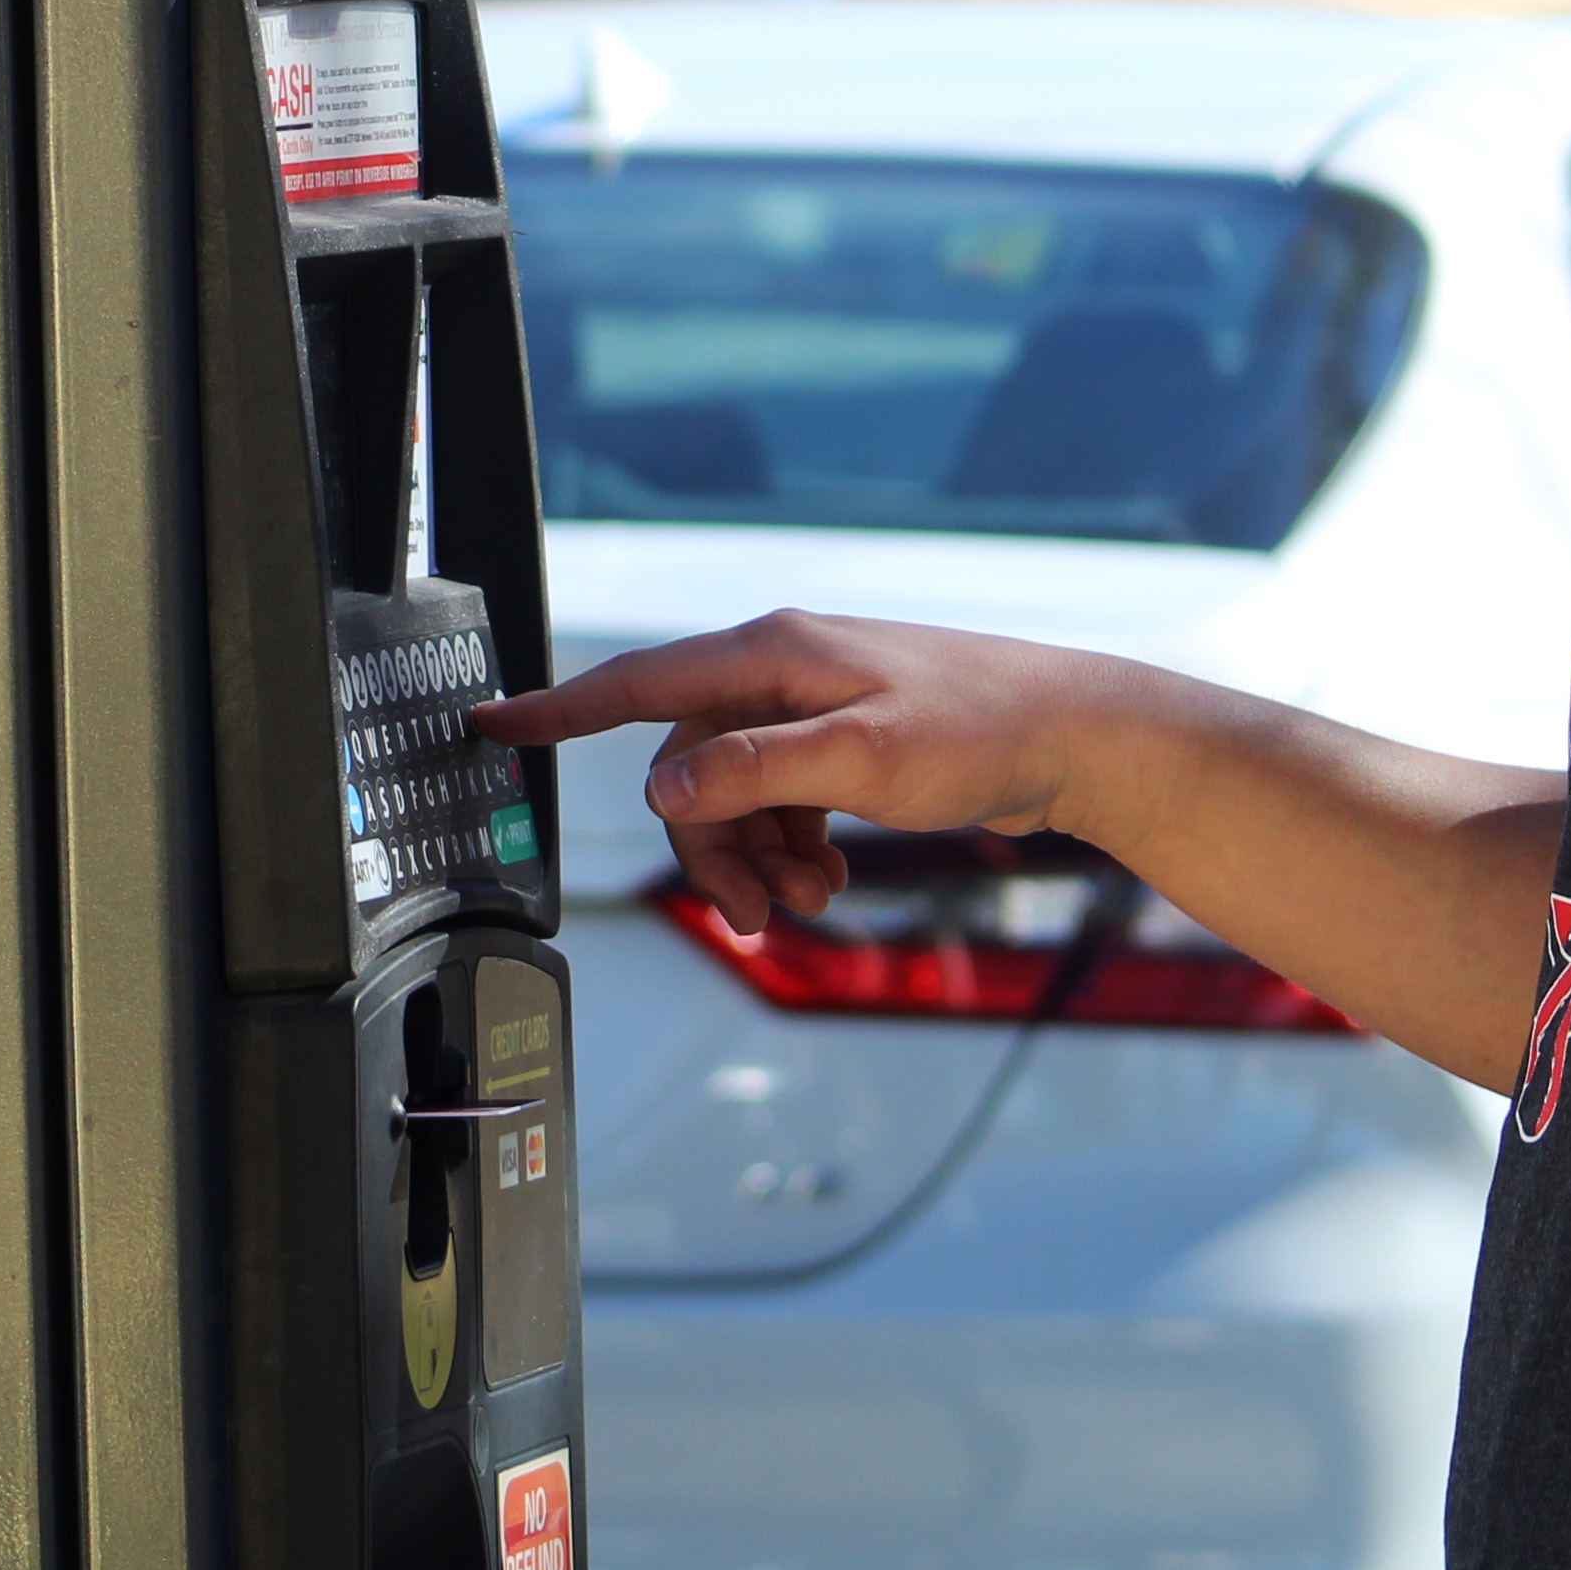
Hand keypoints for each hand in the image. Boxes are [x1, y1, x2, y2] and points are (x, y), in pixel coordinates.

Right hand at [470, 613, 1142, 936]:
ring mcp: (815, 704)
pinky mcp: (847, 738)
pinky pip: (784, 799)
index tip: (493, 724)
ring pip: (738, 793)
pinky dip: (794, 846)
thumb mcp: (862, 759)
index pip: (639, 683)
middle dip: (712, 847)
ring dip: (758, 857)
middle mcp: (784, 670)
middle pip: (692, 767)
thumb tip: (668, 788)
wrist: (1077, 735)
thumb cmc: (985, 731)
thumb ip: (756, 771)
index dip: (559, 710)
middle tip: (754, 914)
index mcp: (772, 655)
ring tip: (809, 902)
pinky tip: (830, 879)